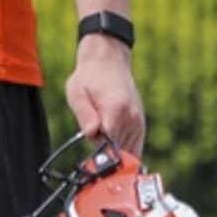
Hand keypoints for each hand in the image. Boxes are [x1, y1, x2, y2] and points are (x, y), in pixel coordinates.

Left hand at [64, 35, 145, 157]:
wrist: (107, 60)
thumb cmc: (88, 76)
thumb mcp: (76, 92)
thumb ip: (84, 114)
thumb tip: (92, 134)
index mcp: (116, 110)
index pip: (109, 146)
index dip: (96, 153)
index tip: (89, 156)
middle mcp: (131, 118)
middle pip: (117, 152)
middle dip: (103, 152)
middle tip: (92, 138)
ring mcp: (138, 122)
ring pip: (127, 153)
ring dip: (113, 151)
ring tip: (100, 132)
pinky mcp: (140, 125)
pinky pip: (135, 149)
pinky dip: (124, 152)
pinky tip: (111, 143)